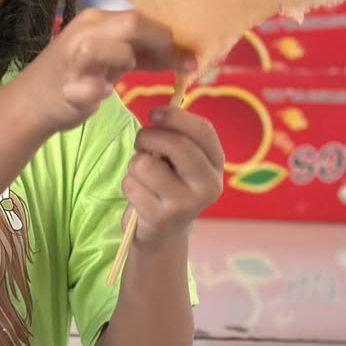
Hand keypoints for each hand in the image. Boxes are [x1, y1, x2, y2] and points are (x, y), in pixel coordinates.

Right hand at [25, 8, 196, 132]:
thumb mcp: (111, 60)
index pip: (140, 17)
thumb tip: (185, 54)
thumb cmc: (77, 78)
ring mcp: (72, 59)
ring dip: (127, 60)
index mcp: (95, 21)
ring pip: (111, 48)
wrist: (31, 103)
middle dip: (160, 44)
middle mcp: (84, 33)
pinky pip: (89, 86)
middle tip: (177, 65)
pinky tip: (103, 93)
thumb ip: (143, 54)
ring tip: (124, 76)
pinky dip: (99, 90)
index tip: (192, 56)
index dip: (169, 36)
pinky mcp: (66, 87)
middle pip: (132, 23)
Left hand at [123, 106, 224, 247]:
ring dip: (135, 164)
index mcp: (216, 165)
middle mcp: (208, 186)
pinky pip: (132, 185)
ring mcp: (186, 205)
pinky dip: (129, 185)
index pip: (203, 131)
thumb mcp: (180, 160)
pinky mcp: (161, 218)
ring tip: (143, 176)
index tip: (154, 113)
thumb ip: (176, 137)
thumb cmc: (169, 184)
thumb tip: (158, 114)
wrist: (164, 233)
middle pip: (177, 145)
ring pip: (146, 164)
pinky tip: (139, 196)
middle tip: (141, 142)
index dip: (176, 116)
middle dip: (149, 137)